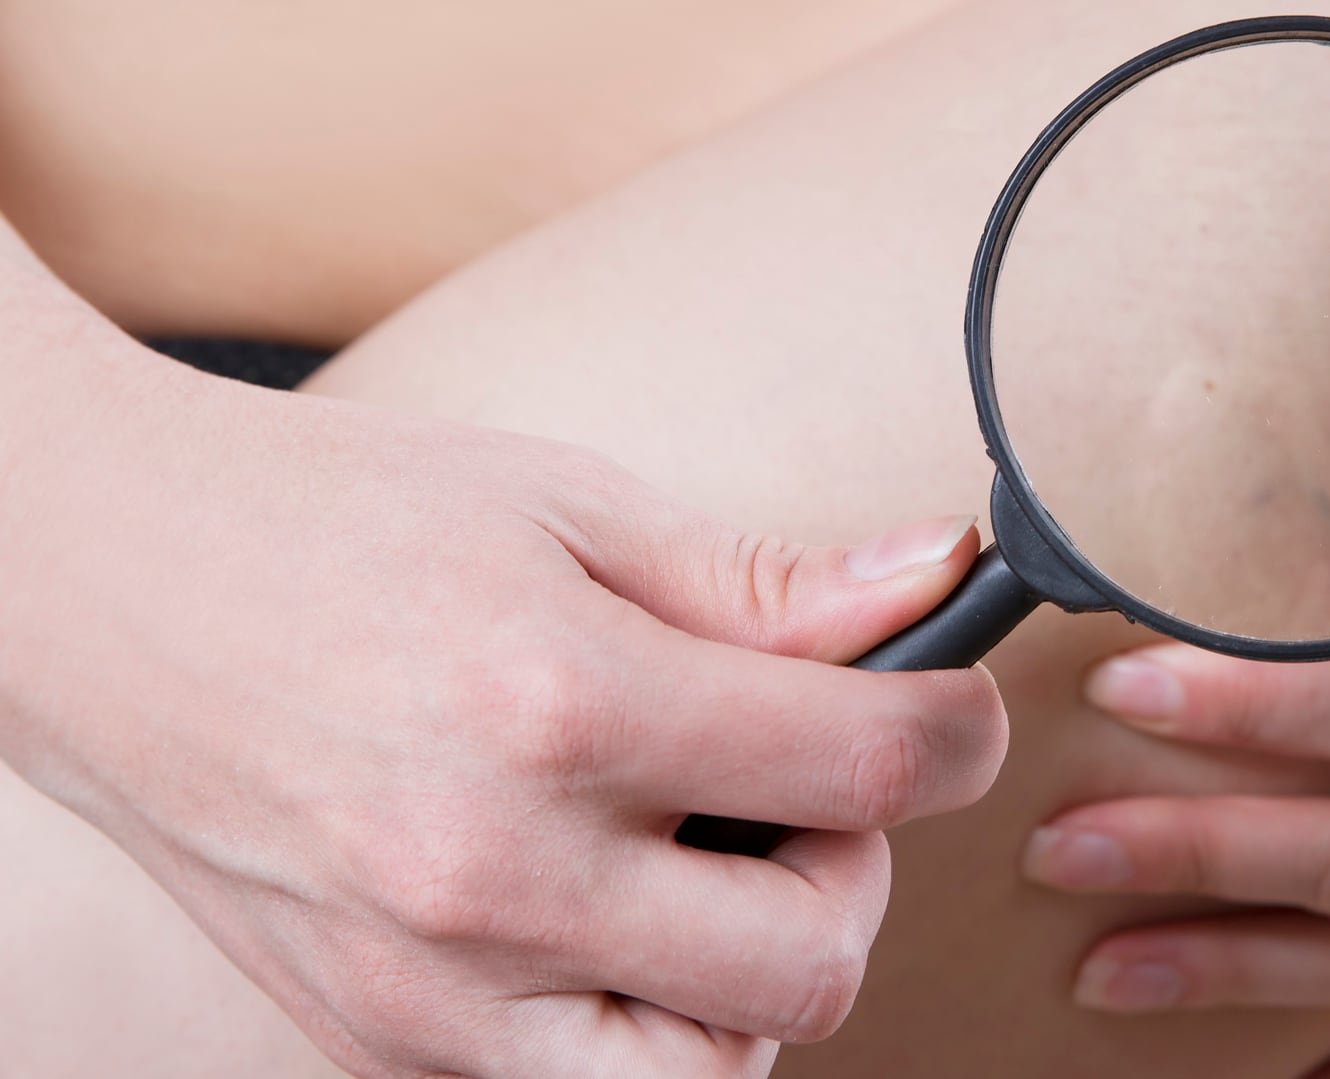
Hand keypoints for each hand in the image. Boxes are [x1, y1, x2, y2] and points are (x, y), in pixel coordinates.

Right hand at [0, 298, 1006, 1076]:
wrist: (107, 590)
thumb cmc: (340, 521)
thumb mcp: (569, 506)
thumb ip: (766, 582)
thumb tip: (936, 584)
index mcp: (560, 699)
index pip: (869, 765)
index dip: (958, 729)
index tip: (949, 707)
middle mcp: (495, 870)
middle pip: (818, 954)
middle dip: (857, 862)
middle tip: (799, 784)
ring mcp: (428, 987)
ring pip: (717, 1070)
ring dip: (760, 973)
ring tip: (704, 862)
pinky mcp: (380, 1043)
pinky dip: (653, 1027)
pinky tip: (619, 918)